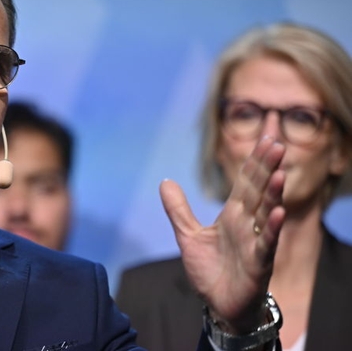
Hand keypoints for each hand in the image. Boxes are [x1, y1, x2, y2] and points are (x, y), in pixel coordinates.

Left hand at [161, 136, 285, 332]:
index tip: (265, 139)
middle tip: (277, 144)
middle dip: (267, 169)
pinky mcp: (258, 263)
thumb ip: (178, 209)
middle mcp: (248, 225)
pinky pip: (266, 244)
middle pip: (259, 192)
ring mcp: (255, 242)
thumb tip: (165, 181)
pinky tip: (278, 213)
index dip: (255, 162)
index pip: (246, 183)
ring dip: (273, 194)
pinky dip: (272, 229)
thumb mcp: (188, 235)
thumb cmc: (210, 269)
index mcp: (234, 215)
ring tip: (278, 174)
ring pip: (267, 214)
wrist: (218, 304)